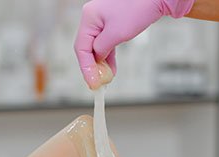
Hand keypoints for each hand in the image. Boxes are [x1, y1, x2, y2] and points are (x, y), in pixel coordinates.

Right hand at [74, 0, 195, 88]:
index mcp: (89, 17)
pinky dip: (108, 55)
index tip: (92, 83)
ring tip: (107, 78)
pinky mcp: (112, 22)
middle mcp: (92, 17)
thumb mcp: (116, 34)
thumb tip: (96, 60)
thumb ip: (102, 49)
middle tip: (99, 83)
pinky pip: (106, 42)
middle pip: (87, 47)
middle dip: (93, 66)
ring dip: (101, 63)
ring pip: (97, 46)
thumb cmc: (137, 10)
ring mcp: (102, 19)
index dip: (86, 68)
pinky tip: (111, 68)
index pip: (81, 47)